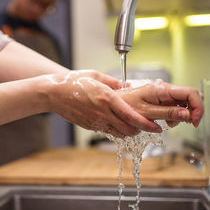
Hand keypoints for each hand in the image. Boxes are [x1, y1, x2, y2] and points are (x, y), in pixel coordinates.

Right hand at [45, 70, 161, 137]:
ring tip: (133, 125)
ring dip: (129, 131)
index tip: (156, 127)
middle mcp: (102, 112)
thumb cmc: (73, 81)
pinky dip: (116, 130)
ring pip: (119, 134)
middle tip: (147, 126)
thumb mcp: (95, 75)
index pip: (131, 116)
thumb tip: (128, 85)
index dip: (146, 124)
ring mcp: (95, 121)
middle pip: (128, 129)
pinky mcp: (90, 126)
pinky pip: (108, 132)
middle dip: (140, 130)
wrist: (53, 94)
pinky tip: (117, 123)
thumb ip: (114, 82)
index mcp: (107, 98)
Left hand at [117, 80, 203, 127]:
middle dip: (191, 111)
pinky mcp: (159, 99)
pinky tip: (166, 122)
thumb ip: (168, 113)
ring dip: (182, 115)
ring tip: (170, 124)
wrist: (112, 105)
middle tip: (186, 123)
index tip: (195, 121)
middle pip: (190, 97)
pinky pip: (174, 106)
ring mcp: (162, 94)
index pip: (191, 93)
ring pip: (183, 102)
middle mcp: (164, 89)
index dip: (198, 107)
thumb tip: (187, 114)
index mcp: (162, 89)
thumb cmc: (125, 107)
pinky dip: (175, 115)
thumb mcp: (147, 113)